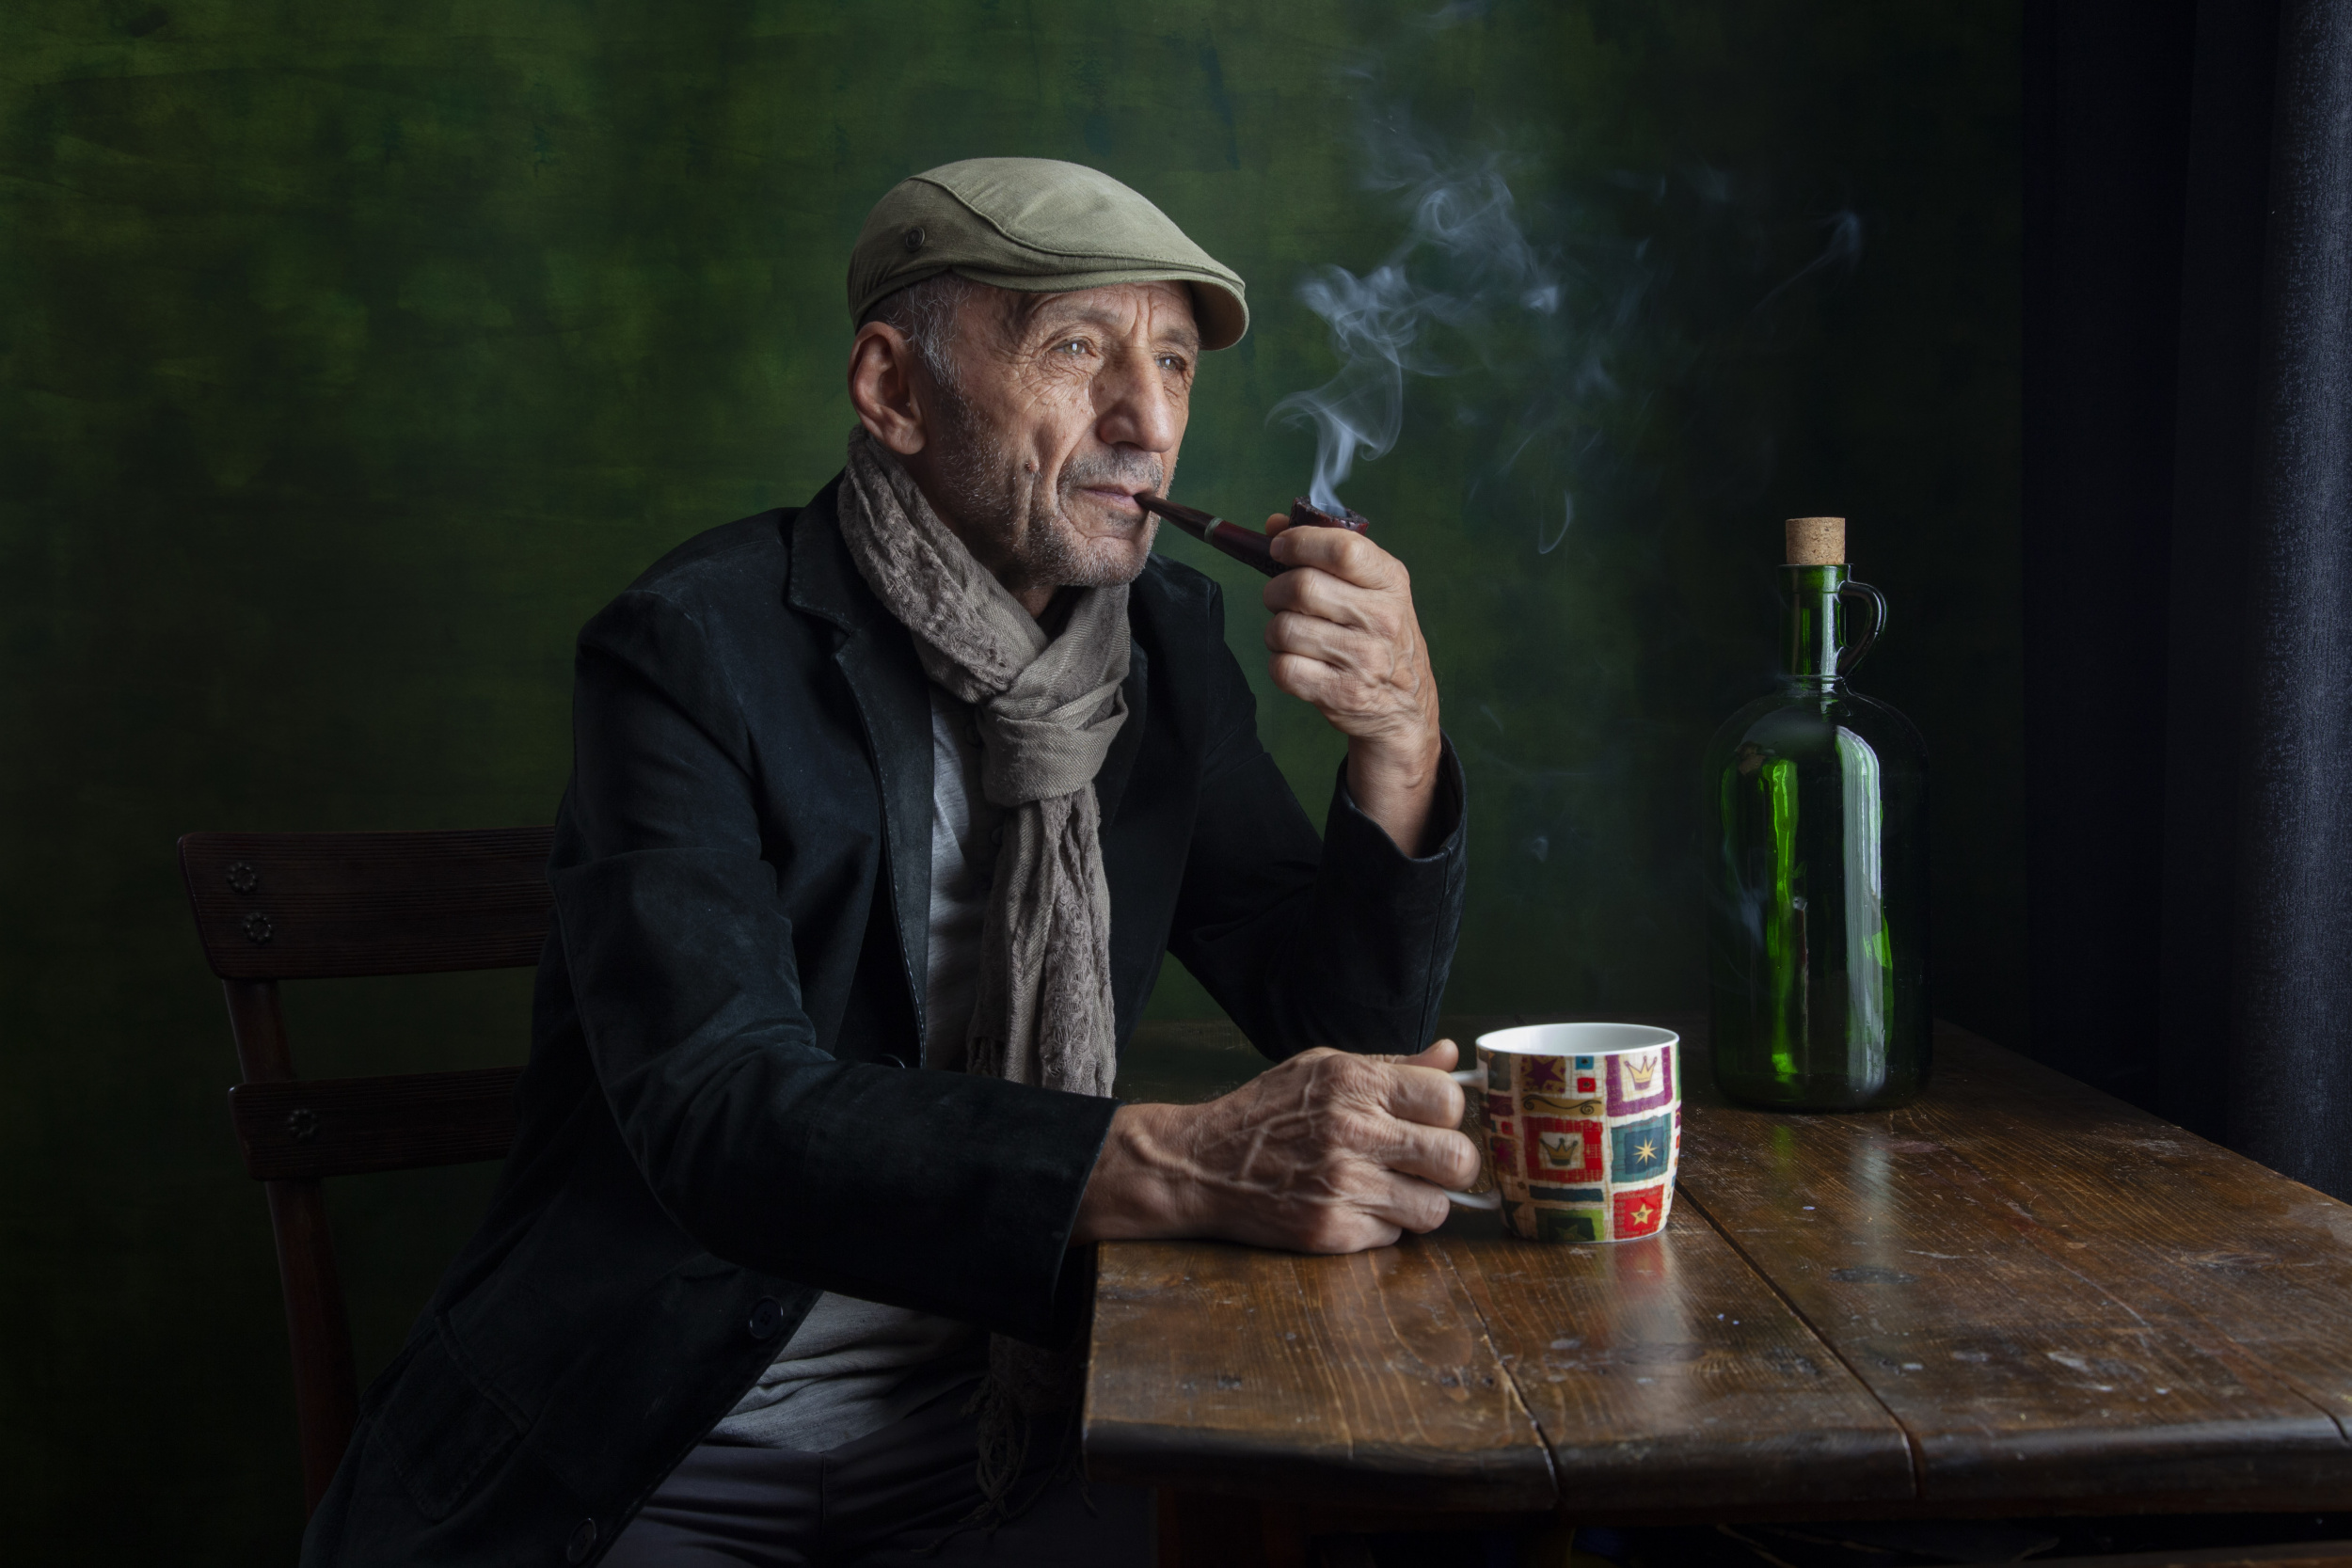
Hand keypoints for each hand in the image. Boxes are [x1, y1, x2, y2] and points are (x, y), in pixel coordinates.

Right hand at [1071, 1039, 1479, 1252]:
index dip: (1447, 1114)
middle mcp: (1355, 1133)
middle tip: (1427, 1164)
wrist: (1199, 1164)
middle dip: (1451, 1164)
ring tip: (1391, 1190)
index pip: (1450, 1101)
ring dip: (1420, 1202)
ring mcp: (1344, 1187)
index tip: (1429, 1121)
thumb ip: (1392, 1065)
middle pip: (1459, 1160)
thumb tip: (1451, 1056)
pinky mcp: (1332, 1232)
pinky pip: (1394, 1237)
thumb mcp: (1323, 1069)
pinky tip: (1353, 1207)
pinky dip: (1382, 1227)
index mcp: (1357, 1084)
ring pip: (1435, 1209)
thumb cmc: (1266, 1111)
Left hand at [1261, 516, 1443, 853]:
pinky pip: (1284, 668)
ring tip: (1292, 636)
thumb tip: (1275, 525)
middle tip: (1279, 599)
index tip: (1280, 549)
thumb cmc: (1379, 638)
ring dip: (1275, 632)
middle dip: (1276, 590)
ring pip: (1284, 628)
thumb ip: (1326, 553)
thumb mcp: (1370, 589)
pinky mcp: (1343, 694)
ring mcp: (1365, 659)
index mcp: (1391, 582)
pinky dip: (1280, 665)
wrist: (1406, 708)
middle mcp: (1383, 619)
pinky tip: (1298, 664)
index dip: (1301, 543)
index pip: (1343, 549)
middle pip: (1302, 587)